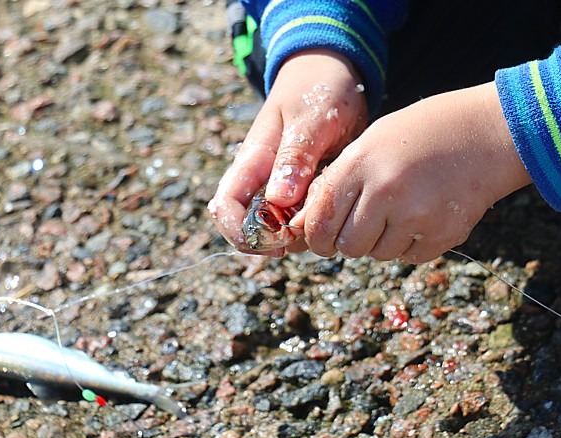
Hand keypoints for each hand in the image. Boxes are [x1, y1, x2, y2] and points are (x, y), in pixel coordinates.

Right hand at [209, 49, 367, 254]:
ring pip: (277, 228)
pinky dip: (314, 224)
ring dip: (298, 235)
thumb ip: (295, 156)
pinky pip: (301, 219)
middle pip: (249, 226)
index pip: (225, 207)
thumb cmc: (318, 89)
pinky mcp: (303, 189)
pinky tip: (335, 212)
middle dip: (274, 241)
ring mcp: (281, 186)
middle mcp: (261, 180)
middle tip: (309, 234)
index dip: (241, 233)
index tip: (275, 242)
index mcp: (252, 161)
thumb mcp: (311, 118)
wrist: (332, 73)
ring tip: (327, 217)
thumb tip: (278, 200)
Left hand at [291, 82, 532, 262]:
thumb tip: (302, 226)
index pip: (319, 221)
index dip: (316, 237)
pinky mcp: (444, 233)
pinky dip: (411, 244)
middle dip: (349, 241)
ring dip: (382, 241)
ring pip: (378, 254)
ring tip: (401, 210)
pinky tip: (423, 215)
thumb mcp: (370, 145)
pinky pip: (409, 257)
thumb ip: (336, 185)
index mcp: (359, 164)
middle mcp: (385, 191)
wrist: (486, 131)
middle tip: (364, 224)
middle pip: (347, 246)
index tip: (322, 239)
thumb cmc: (419, 135)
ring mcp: (416, 215)